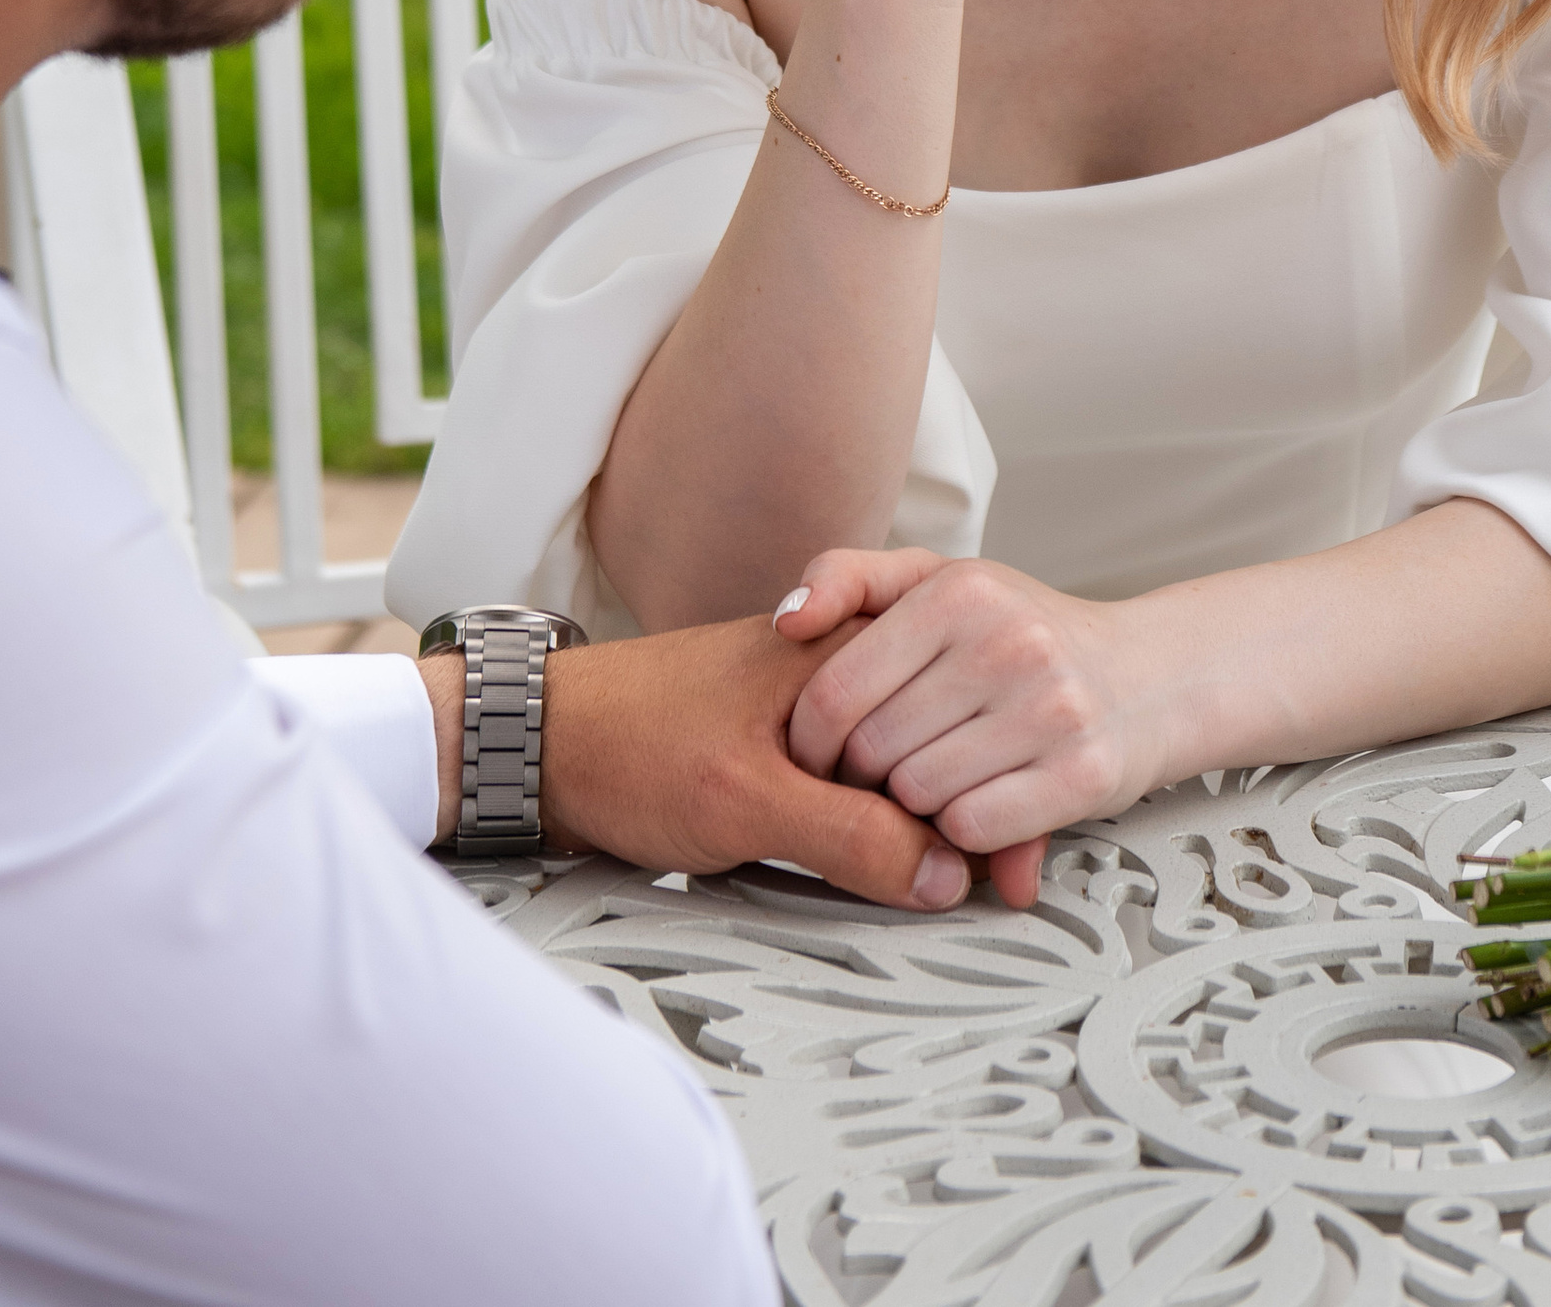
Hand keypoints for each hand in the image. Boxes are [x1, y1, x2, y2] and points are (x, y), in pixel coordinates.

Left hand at [422, 611, 974, 909]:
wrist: (541, 741)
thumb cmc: (631, 745)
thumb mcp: (745, 801)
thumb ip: (850, 835)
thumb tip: (945, 877)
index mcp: (846, 651)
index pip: (954, 728)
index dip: (987, 809)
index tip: (1009, 884)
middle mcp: (844, 669)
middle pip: (942, 753)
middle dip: (975, 826)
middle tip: (1001, 899)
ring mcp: (819, 710)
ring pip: (908, 776)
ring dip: (937, 834)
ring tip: (960, 891)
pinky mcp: (793, 749)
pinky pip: (865, 792)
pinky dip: (889, 833)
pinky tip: (895, 875)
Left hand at [777, 549, 1179, 907]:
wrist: (1148, 675)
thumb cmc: (1024, 634)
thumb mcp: (938, 580)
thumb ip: (850, 578)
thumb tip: (787, 618)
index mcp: (961, 590)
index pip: (833, 692)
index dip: (810, 742)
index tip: (819, 758)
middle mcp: (1009, 640)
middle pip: (871, 752)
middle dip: (863, 777)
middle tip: (882, 774)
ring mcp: (1052, 707)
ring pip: (917, 796)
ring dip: (913, 808)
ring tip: (934, 783)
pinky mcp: (1083, 773)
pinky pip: (972, 831)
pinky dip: (961, 834)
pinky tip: (976, 805)